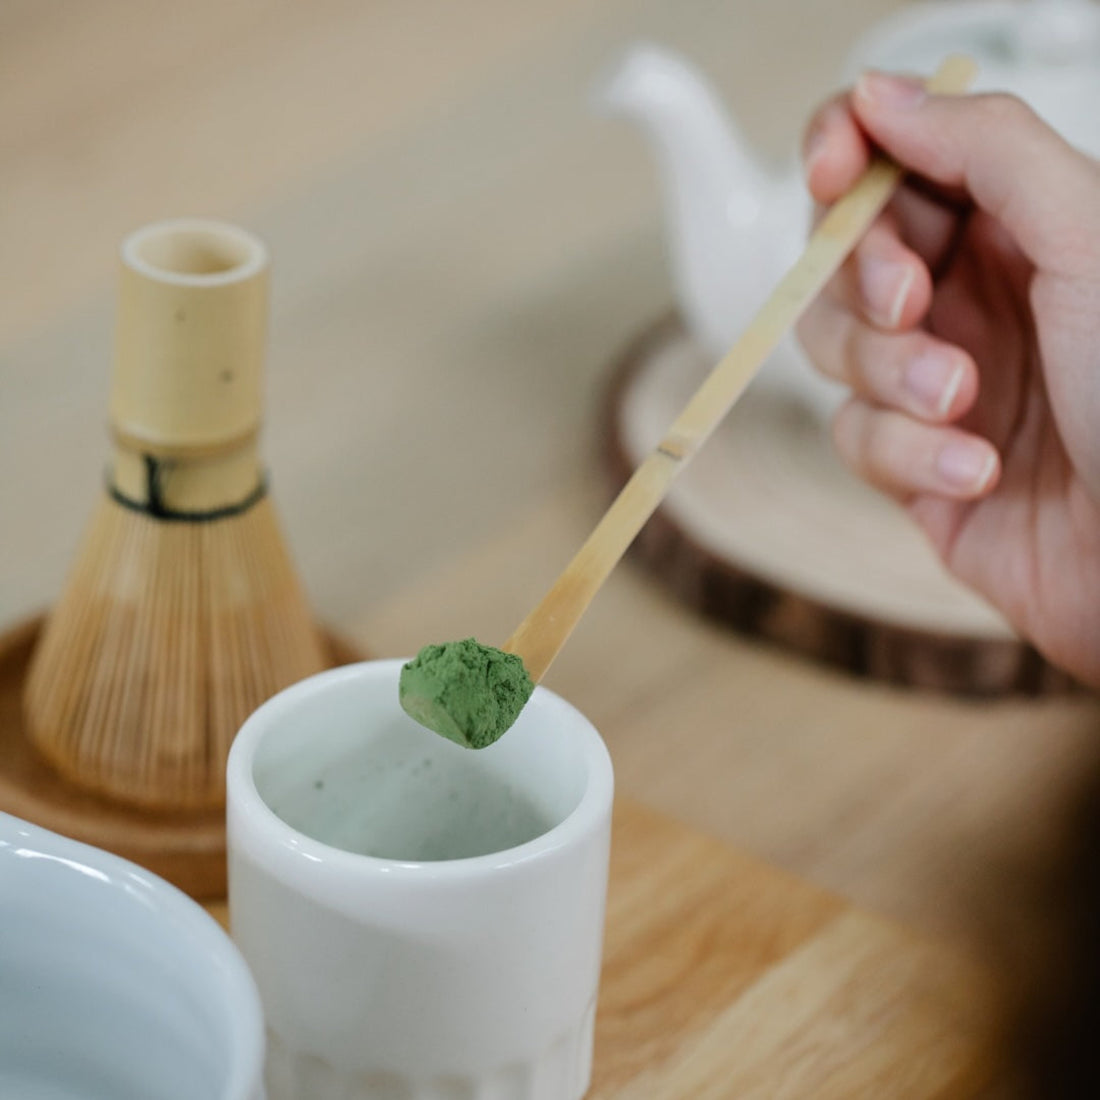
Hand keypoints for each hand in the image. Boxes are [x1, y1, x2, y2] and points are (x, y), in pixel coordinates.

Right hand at [797, 72, 1099, 686]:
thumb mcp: (1086, 238)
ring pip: (836, 350)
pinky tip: (978, 471)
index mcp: (1016, 228)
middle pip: (844, 254)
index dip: (849, 150)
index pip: (897, 161)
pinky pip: (857, 438)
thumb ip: (983, 149)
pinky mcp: (910, 464)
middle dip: (867, 278)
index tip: (836, 165)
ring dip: (893, 376)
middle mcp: (968, 298)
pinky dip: (908, 454)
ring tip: (966, 403)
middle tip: (911, 304)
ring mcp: (933, 382)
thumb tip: (879, 94)